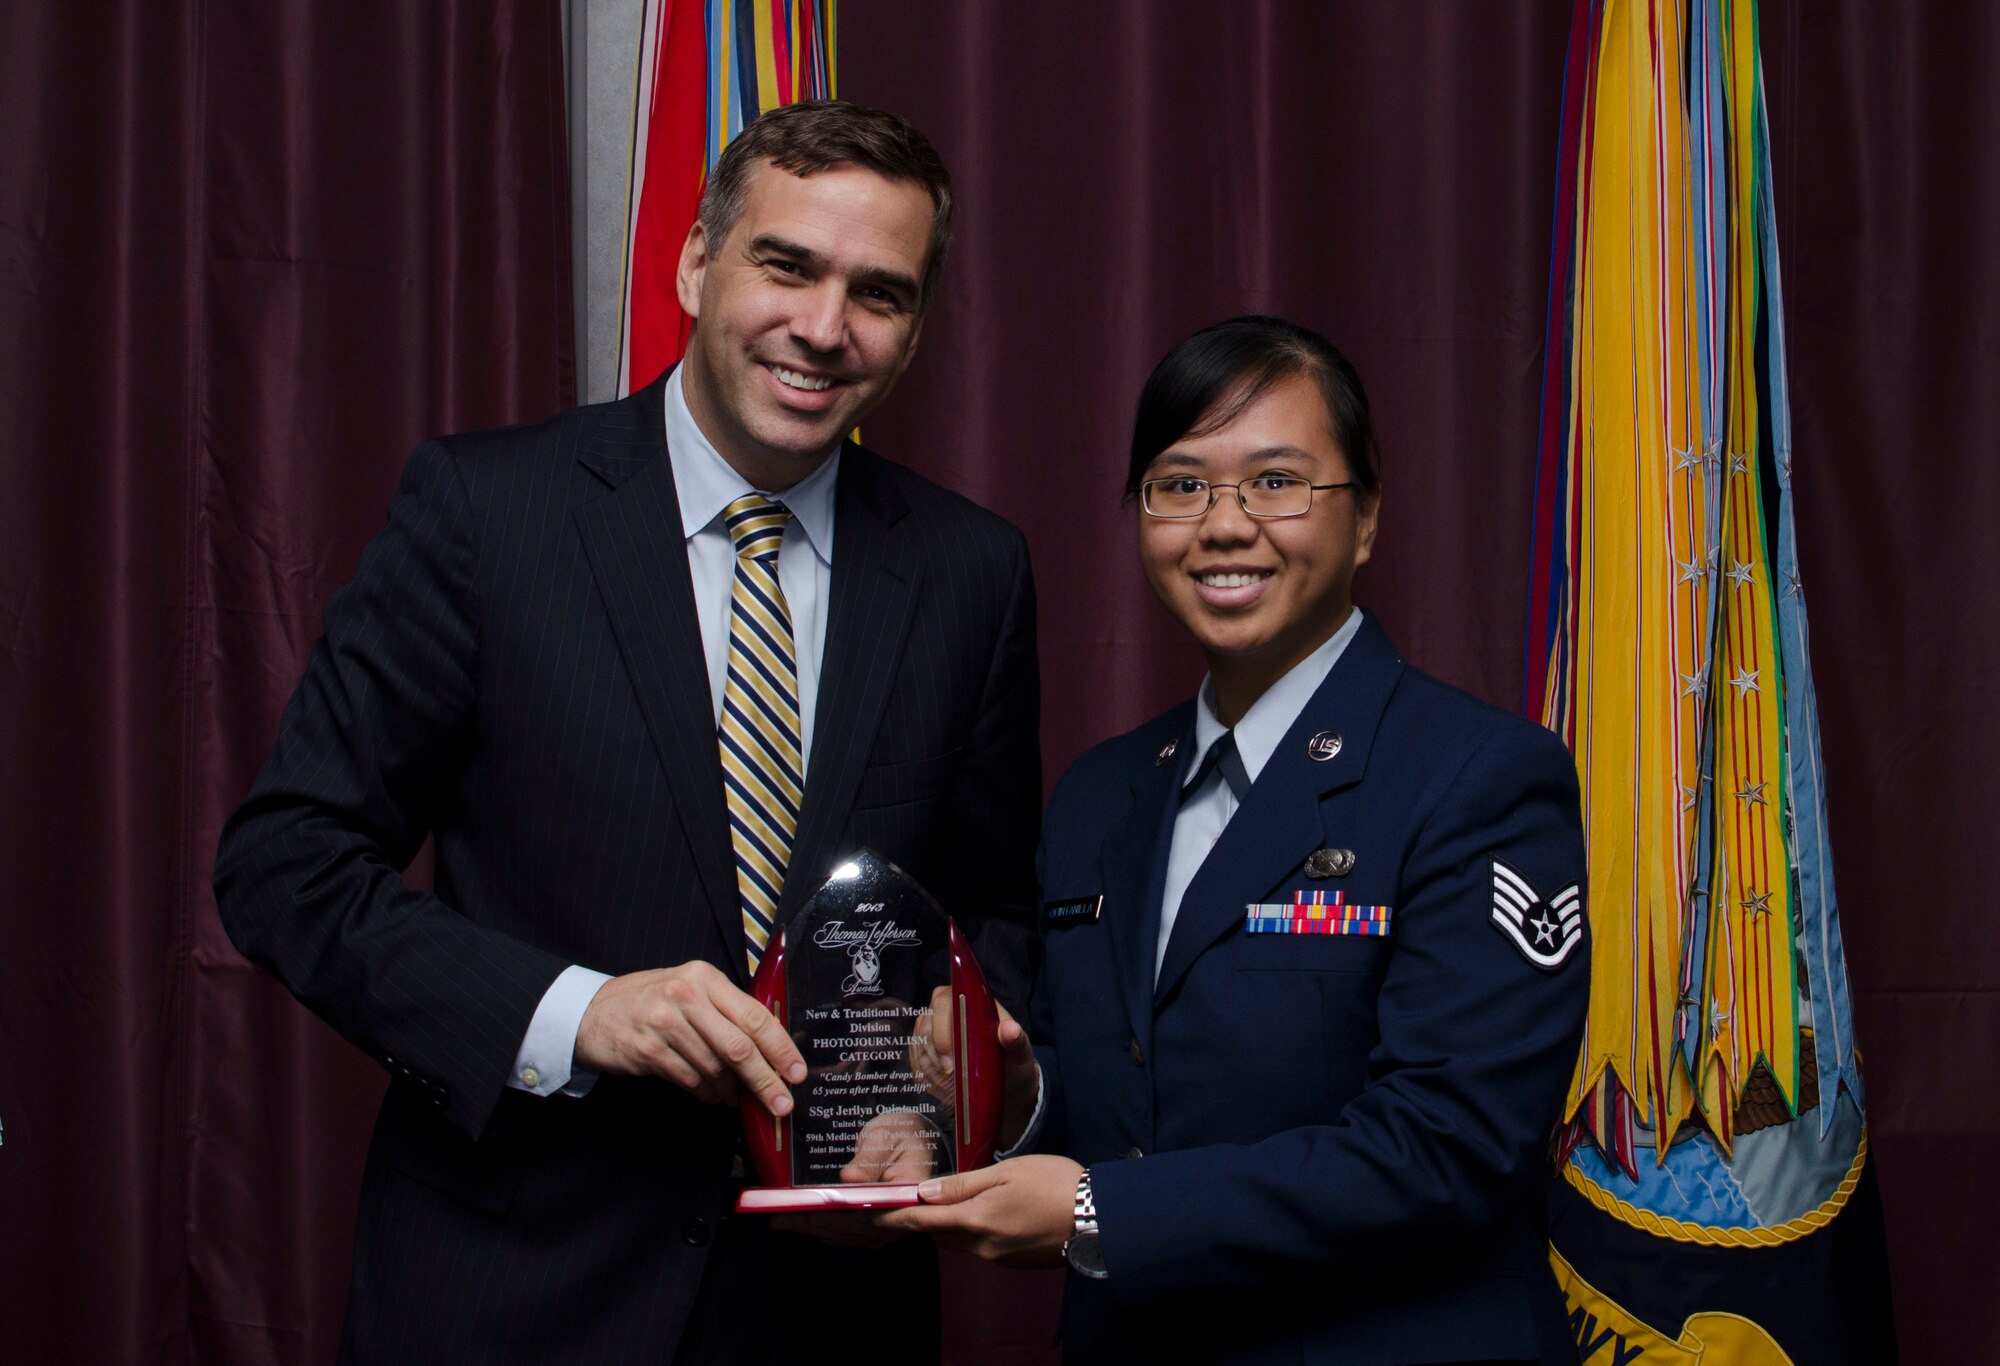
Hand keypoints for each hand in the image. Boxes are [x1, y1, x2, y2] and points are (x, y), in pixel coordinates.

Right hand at [575, 961, 805, 1115]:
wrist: (591, 1013)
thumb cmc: (649, 1002)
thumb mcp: (689, 991)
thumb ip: (725, 1011)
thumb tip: (770, 1048)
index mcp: (705, 978)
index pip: (754, 1015)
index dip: (781, 1048)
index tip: (796, 1072)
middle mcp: (687, 996)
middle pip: (739, 1046)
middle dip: (765, 1080)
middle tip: (781, 1103)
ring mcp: (666, 1023)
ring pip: (715, 1068)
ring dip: (732, 1090)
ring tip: (736, 1097)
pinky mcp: (649, 1051)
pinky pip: (691, 1081)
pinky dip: (707, 1093)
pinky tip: (713, 1096)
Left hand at [768, 1114, 939, 1248]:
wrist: (915, 1139)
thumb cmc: (903, 1133)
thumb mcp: (888, 1136)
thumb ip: (870, 1158)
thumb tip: (849, 1177)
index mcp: (908, 1193)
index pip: (869, 1210)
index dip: (834, 1213)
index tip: (806, 1210)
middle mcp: (899, 1217)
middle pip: (851, 1226)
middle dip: (813, 1222)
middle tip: (779, 1216)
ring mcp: (886, 1227)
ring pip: (843, 1233)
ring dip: (810, 1228)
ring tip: (780, 1220)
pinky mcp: (874, 1228)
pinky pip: (844, 1233)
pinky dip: (819, 1228)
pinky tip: (796, 1223)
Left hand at [875, 1154, 1082, 1267]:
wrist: (1098, 1220)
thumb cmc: (1055, 1185)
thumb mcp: (1007, 1171)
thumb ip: (964, 1183)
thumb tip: (925, 1192)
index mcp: (975, 1219)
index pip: (920, 1221)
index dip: (892, 1217)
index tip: (868, 1213)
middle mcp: (981, 1245)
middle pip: (937, 1234)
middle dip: (917, 1221)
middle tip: (898, 1205)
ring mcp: (997, 1257)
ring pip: (958, 1241)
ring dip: (945, 1226)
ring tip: (937, 1206)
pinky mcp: (1012, 1262)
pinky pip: (980, 1247)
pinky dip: (970, 1231)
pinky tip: (980, 1214)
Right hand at [911, 988, 1039, 1149]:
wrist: (1007, 1089)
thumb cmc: (1014, 1065)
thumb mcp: (1020, 1055)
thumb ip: (1017, 1041)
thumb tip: (1010, 1030)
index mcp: (970, 1003)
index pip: (946, 1002)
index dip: (943, 1028)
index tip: (951, 1059)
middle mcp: (947, 1011)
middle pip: (926, 1023)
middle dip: (934, 1051)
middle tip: (949, 1075)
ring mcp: (933, 1030)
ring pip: (918, 1042)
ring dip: (928, 1066)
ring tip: (946, 1085)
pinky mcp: (926, 1050)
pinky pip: (914, 1058)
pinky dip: (923, 1074)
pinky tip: (936, 1087)